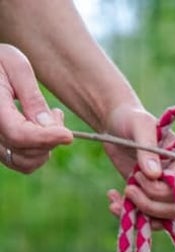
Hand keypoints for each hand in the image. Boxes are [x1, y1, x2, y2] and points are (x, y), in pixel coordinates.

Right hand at [0, 43, 70, 171]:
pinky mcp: (1, 148)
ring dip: (46, 147)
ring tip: (50, 118)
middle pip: (26, 151)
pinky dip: (39, 152)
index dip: (46, 138)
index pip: (19, 135)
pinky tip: (43, 130)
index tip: (68, 135)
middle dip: (49, 138)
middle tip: (56, 113)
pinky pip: (23, 163)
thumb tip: (49, 127)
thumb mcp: (16, 66)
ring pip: (26, 163)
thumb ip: (32, 96)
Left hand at [102, 101, 174, 223]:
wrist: (116, 123)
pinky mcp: (146, 196)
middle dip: (149, 205)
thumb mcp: (140, 126)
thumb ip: (148, 149)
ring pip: (160, 219)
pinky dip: (127, 215)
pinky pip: (143, 217)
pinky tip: (112, 202)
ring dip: (139, 214)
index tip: (138, 175)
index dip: (159, 191)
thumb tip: (154, 175)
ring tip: (119, 199)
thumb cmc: (131, 119)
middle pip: (172, 209)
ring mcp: (161, 191)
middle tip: (128, 189)